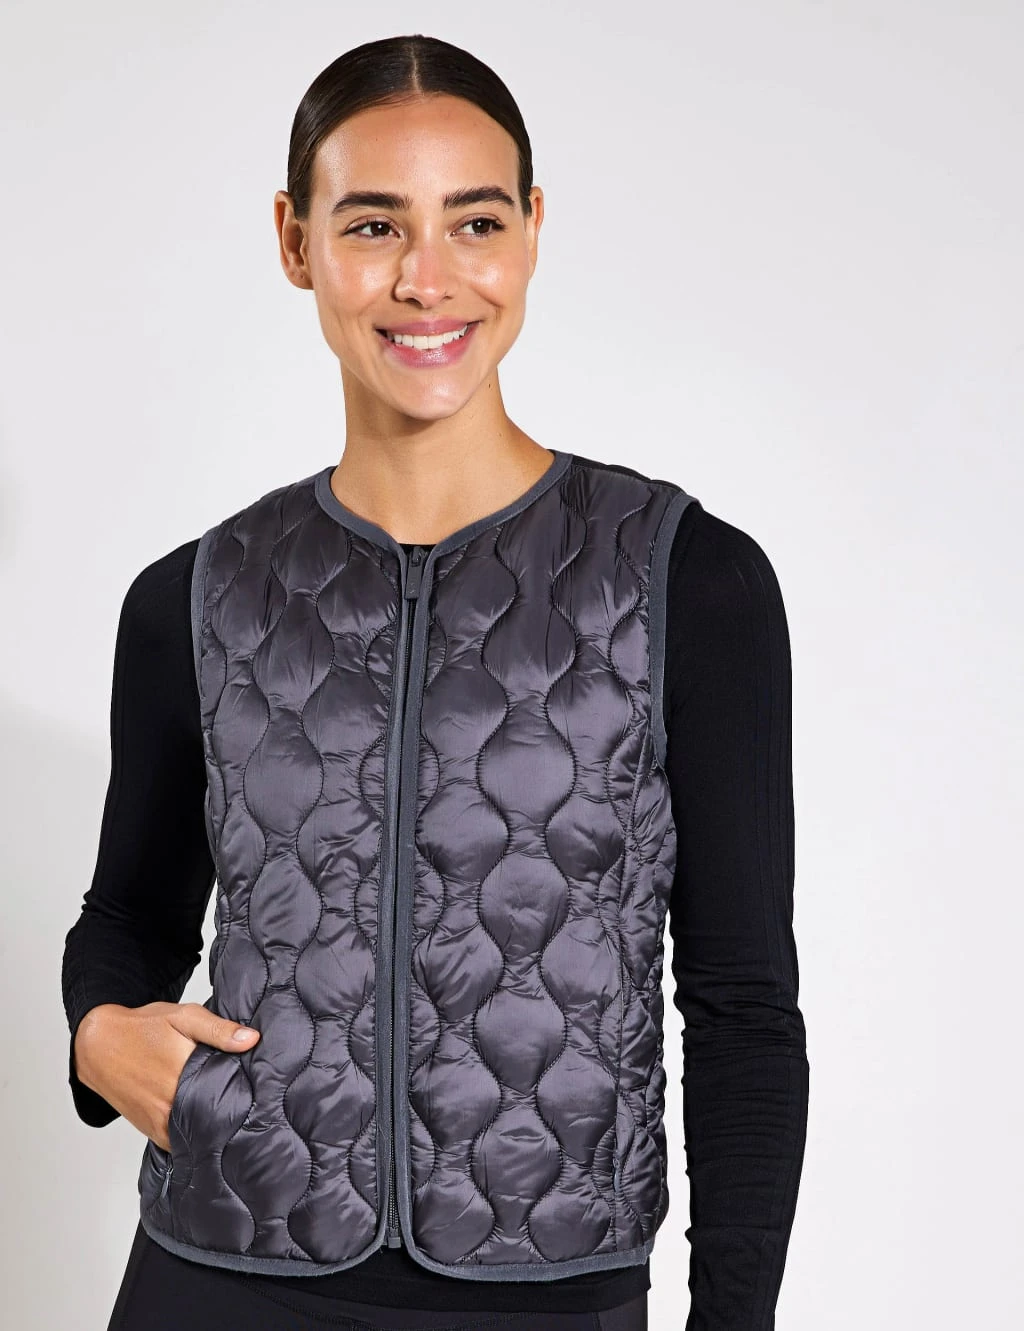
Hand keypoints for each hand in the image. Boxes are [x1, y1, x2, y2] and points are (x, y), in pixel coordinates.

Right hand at [73, 1001, 259, 1151]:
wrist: (98, 1044)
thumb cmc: (142, 1027)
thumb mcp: (184, 1017)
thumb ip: (219, 1030)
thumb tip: (252, 1040)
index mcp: (183, 1074)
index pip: (225, 1096)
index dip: (244, 1098)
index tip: (260, 1099)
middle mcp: (169, 1103)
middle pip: (212, 1119)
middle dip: (231, 1115)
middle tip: (249, 1110)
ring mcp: (158, 1121)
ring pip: (195, 1135)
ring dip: (211, 1129)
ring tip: (230, 1119)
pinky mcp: (150, 1130)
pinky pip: (177, 1143)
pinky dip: (191, 1137)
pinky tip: (204, 1125)